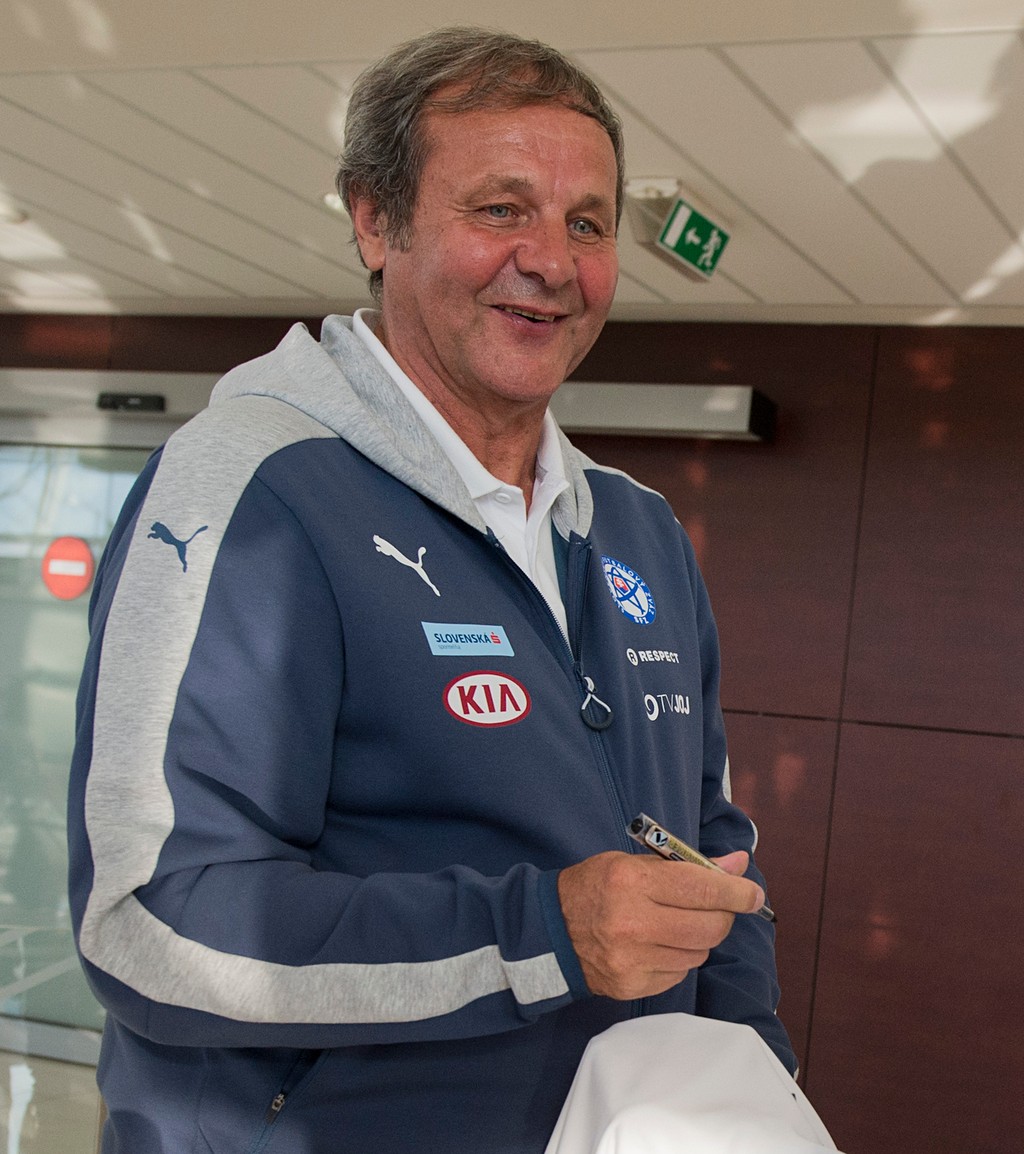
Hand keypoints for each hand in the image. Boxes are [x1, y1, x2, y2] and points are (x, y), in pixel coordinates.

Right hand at [556, 849, 764, 999]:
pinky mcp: (633, 986)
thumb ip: (687, 865)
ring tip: (676, 924)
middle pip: (708, 928)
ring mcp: (632, 959)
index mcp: (632, 881)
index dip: (736, 892)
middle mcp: (633, 922)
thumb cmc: (596, 886)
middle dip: (722, 916)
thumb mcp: (634, 862)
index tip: (753, 894)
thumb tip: (737, 865)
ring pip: (698, 953)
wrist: (550, 930)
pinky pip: (679, 972)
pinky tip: (659, 944)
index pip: (701, 889)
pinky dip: (679, 957)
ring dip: (699, 938)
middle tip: (717, 908)